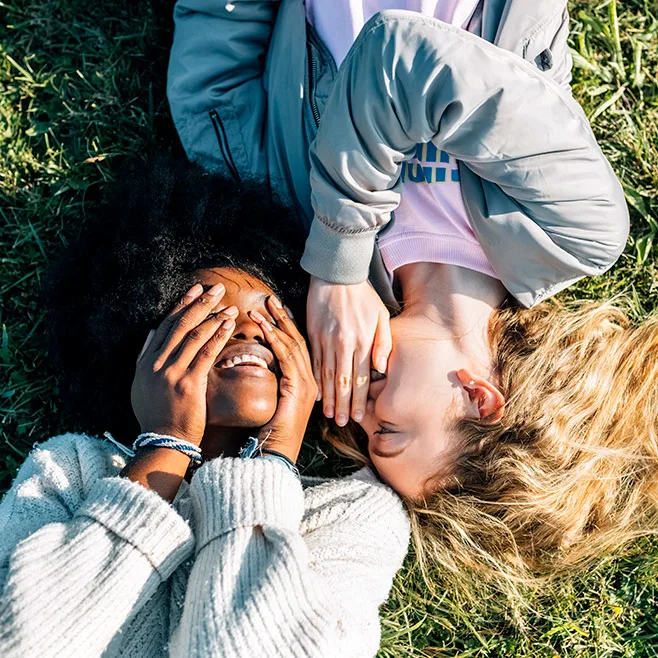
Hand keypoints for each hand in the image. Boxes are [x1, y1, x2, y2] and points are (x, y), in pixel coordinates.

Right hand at [131, 283, 237, 445]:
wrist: (164, 441)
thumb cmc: (156, 415)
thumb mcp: (141, 385)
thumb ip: (145, 356)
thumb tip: (153, 331)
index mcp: (146, 362)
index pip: (166, 325)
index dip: (182, 305)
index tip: (196, 290)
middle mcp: (156, 364)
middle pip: (181, 325)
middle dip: (200, 303)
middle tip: (217, 289)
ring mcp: (172, 373)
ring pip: (195, 335)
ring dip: (214, 317)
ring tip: (229, 306)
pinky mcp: (189, 383)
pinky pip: (206, 353)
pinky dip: (218, 336)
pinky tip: (229, 325)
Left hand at [249, 297, 317, 462]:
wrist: (274, 455)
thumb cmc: (269, 434)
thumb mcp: (272, 403)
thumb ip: (273, 384)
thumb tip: (260, 366)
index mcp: (306, 384)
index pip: (298, 348)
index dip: (287, 327)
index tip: (275, 310)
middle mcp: (311, 382)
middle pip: (299, 342)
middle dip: (284, 319)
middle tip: (271, 299)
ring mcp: (307, 384)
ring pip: (293, 345)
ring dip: (277, 324)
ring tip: (264, 307)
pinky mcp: (298, 388)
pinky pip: (287, 357)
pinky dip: (274, 339)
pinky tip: (264, 326)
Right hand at [306, 276, 390, 425]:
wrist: (336, 274)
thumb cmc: (363, 296)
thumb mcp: (381, 316)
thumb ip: (383, 343)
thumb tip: (381, 368)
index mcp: (361, 341)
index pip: (361, 378)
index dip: (359, 399)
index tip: (358, 416)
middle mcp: (343, 344)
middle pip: (343, 382)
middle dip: (342, 405)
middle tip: (341, 423)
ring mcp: (325, 340)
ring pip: (327, 375)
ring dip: (328, 397)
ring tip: (328, 415)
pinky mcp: (313, 334)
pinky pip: (313, 362)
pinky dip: (315, 379)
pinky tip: (316, 393)